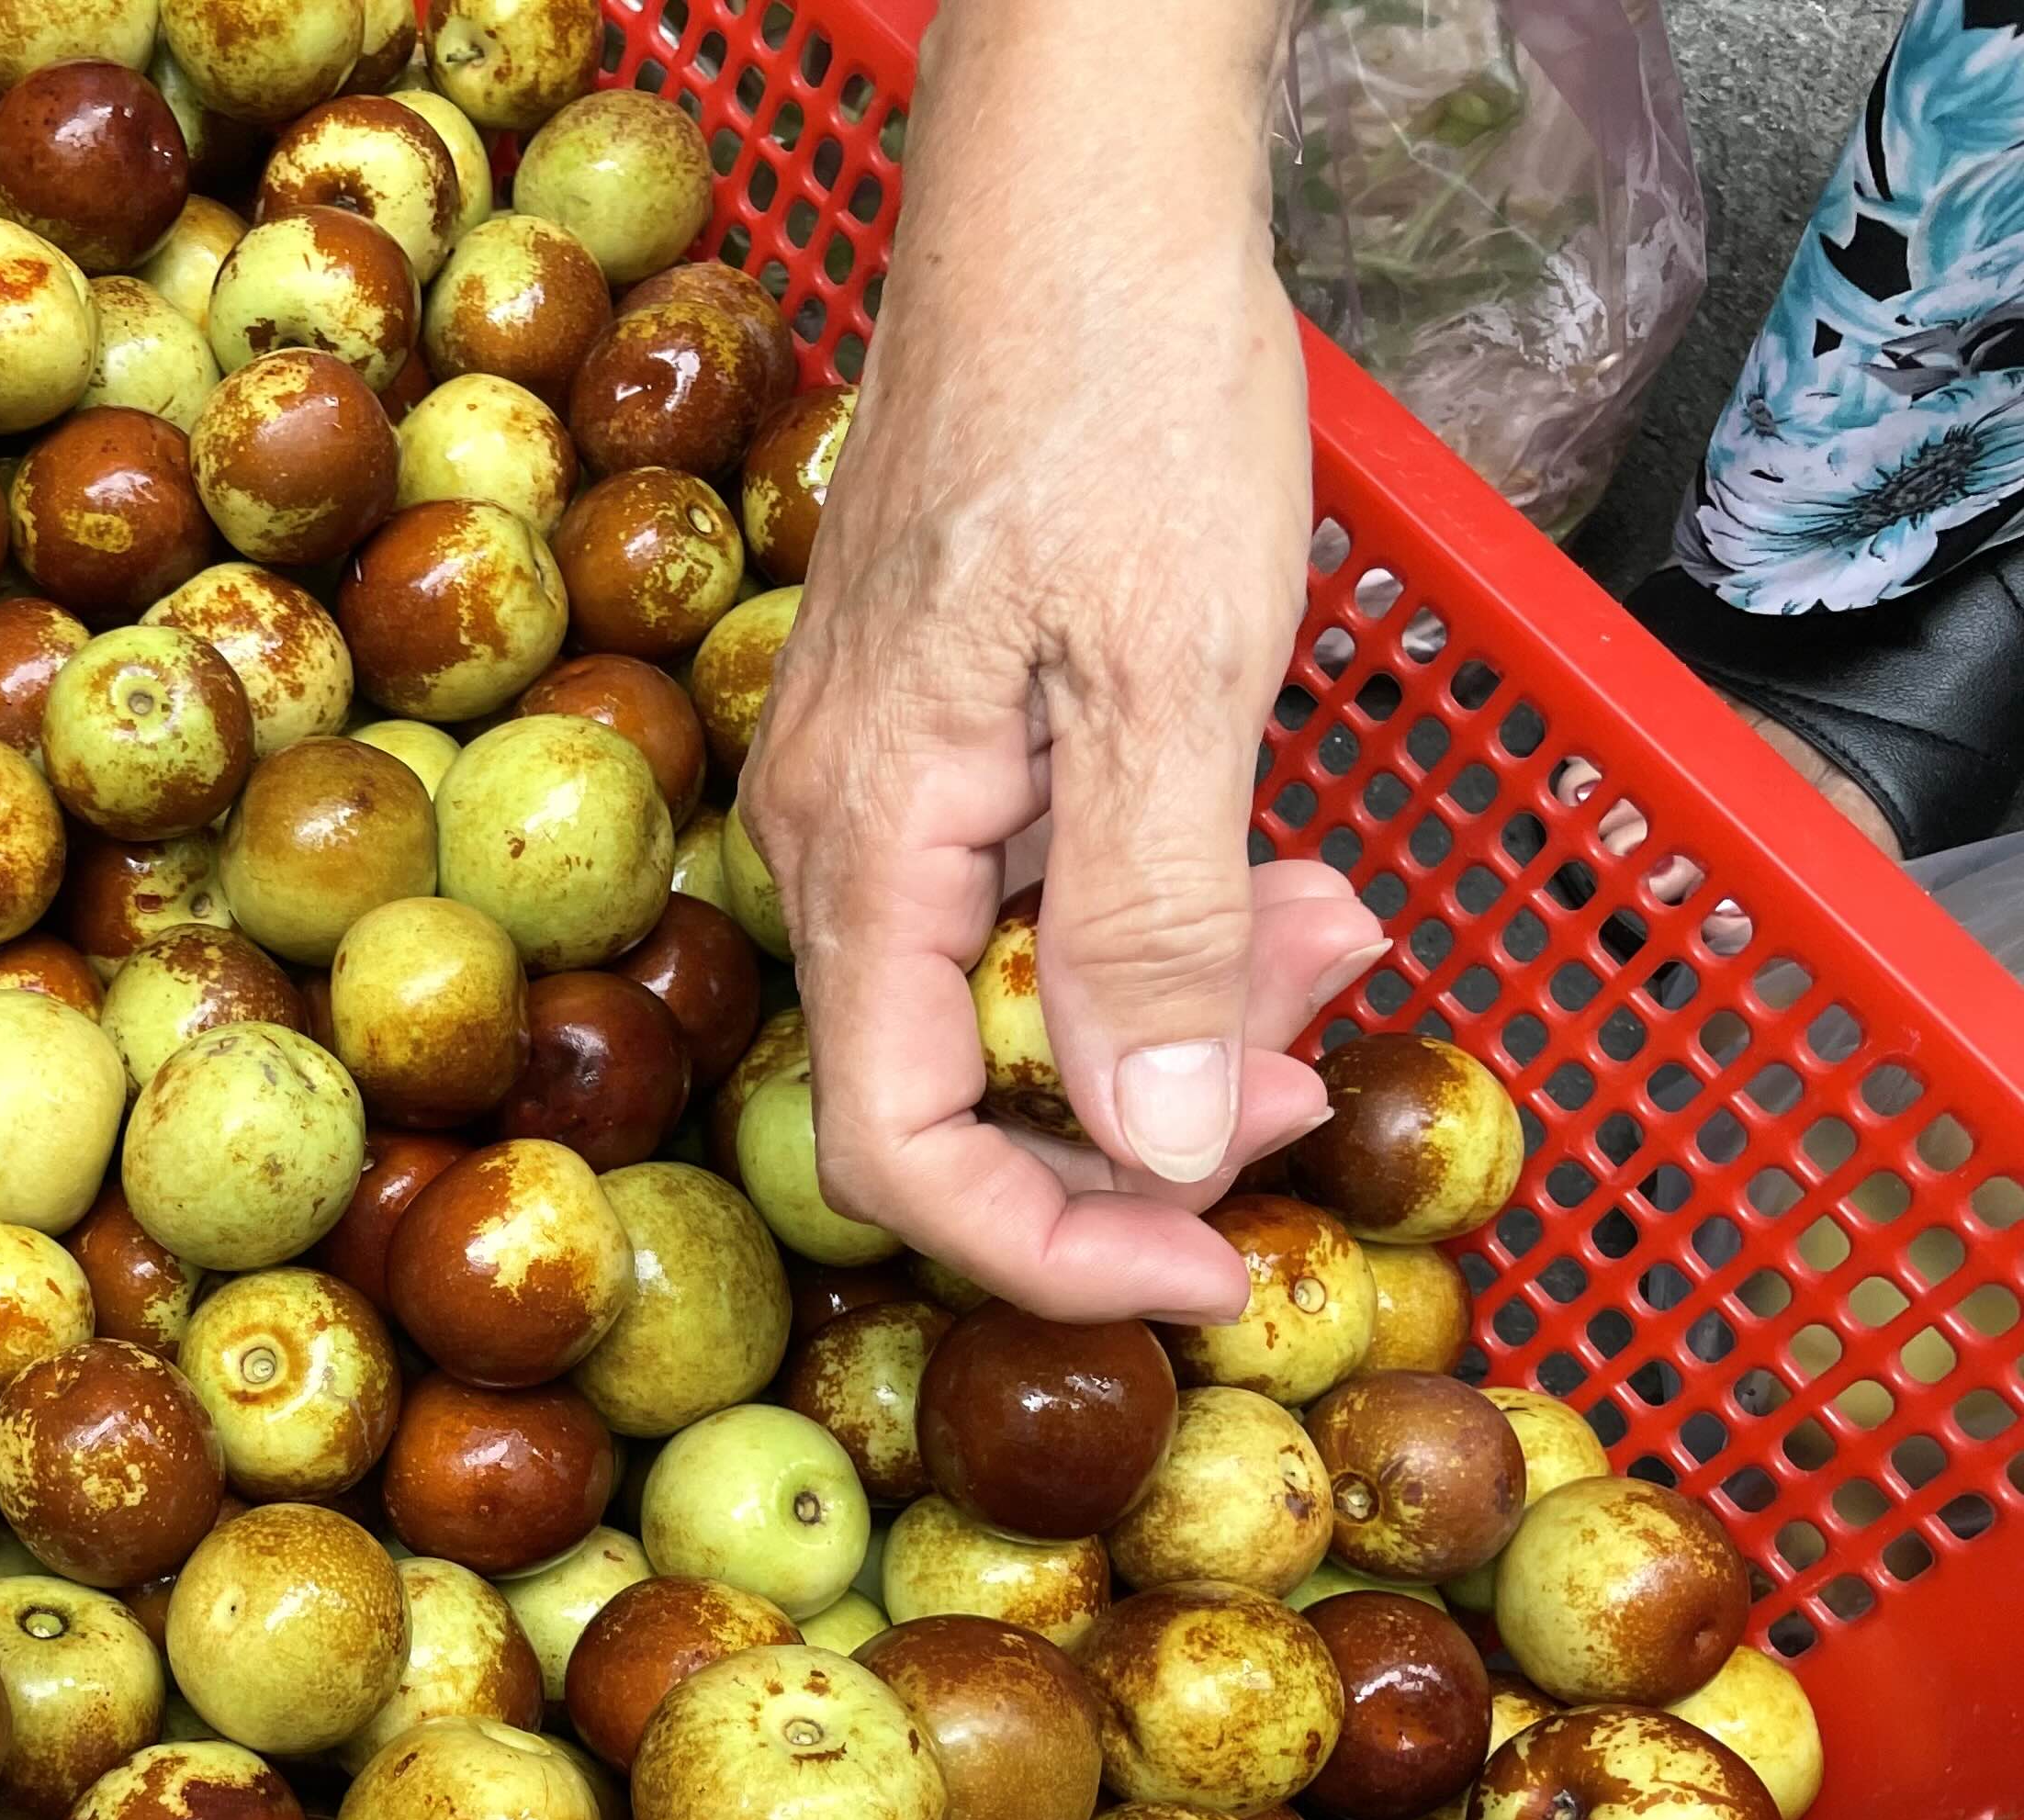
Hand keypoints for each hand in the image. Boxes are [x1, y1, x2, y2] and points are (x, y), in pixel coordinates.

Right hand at [735, 0, 1387, 1324]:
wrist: (1073, 188)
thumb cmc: (1113, 396)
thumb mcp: (1173, 685)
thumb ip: (1151, 934)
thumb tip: (1145, 1149)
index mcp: (866, 852)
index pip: (901, 1150)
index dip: (1054, 1250)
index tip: (1216, 1273)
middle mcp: (840, 840)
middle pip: (969, 1088)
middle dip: (1156, 1111)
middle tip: (1322, 1050)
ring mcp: (887, 788)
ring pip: (1018, 992)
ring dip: (1186, 1006)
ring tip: (1338, 927)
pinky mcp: (948, 738)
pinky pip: (1038, 894)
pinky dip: (1167, 914)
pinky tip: (1276, 869)